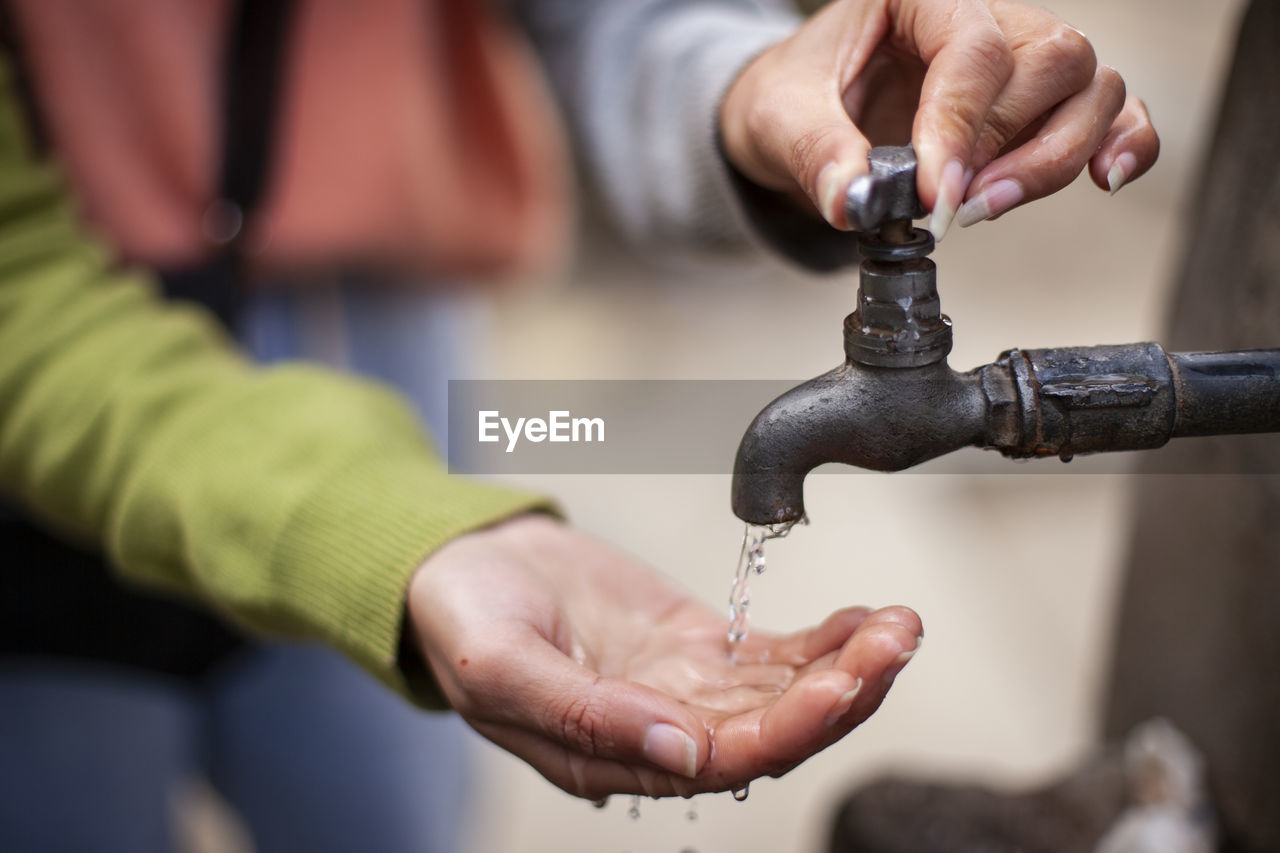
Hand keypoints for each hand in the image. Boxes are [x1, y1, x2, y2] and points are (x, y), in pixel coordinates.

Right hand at [407, 515, 920, 798]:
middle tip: (894, 644)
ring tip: (900, 626)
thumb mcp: (501, 667)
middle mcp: (662, 734)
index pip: (719, 761)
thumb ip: (583, 716)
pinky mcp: (701, 648)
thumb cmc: (464, 620)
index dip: (787, 729)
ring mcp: (686, 690)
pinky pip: (776, 656)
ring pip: (785, 694)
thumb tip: (682, 753)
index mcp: (611, 757)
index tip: (838, 684)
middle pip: (772, 731)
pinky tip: (868, 621)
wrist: (465, 564)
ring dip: (848, 666)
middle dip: (842, 693)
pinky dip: (825, 641)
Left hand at [720, 0, 1158, 236]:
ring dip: (1054, 157)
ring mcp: (1024, 56)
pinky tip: (1103, 180)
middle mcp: (988, 12)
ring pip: (1090, 86)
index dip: (962, 124)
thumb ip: (815, 155)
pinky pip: (1114, 111)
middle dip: (1008, 145)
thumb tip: (854, 203)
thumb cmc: (794, 96)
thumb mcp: (779, 118)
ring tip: (987, 207)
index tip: (937, 195)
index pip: (973, 46)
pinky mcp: (1042, 104)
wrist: (800, 113)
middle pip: (1053, 60)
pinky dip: (1123, 143)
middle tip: (955, 206)